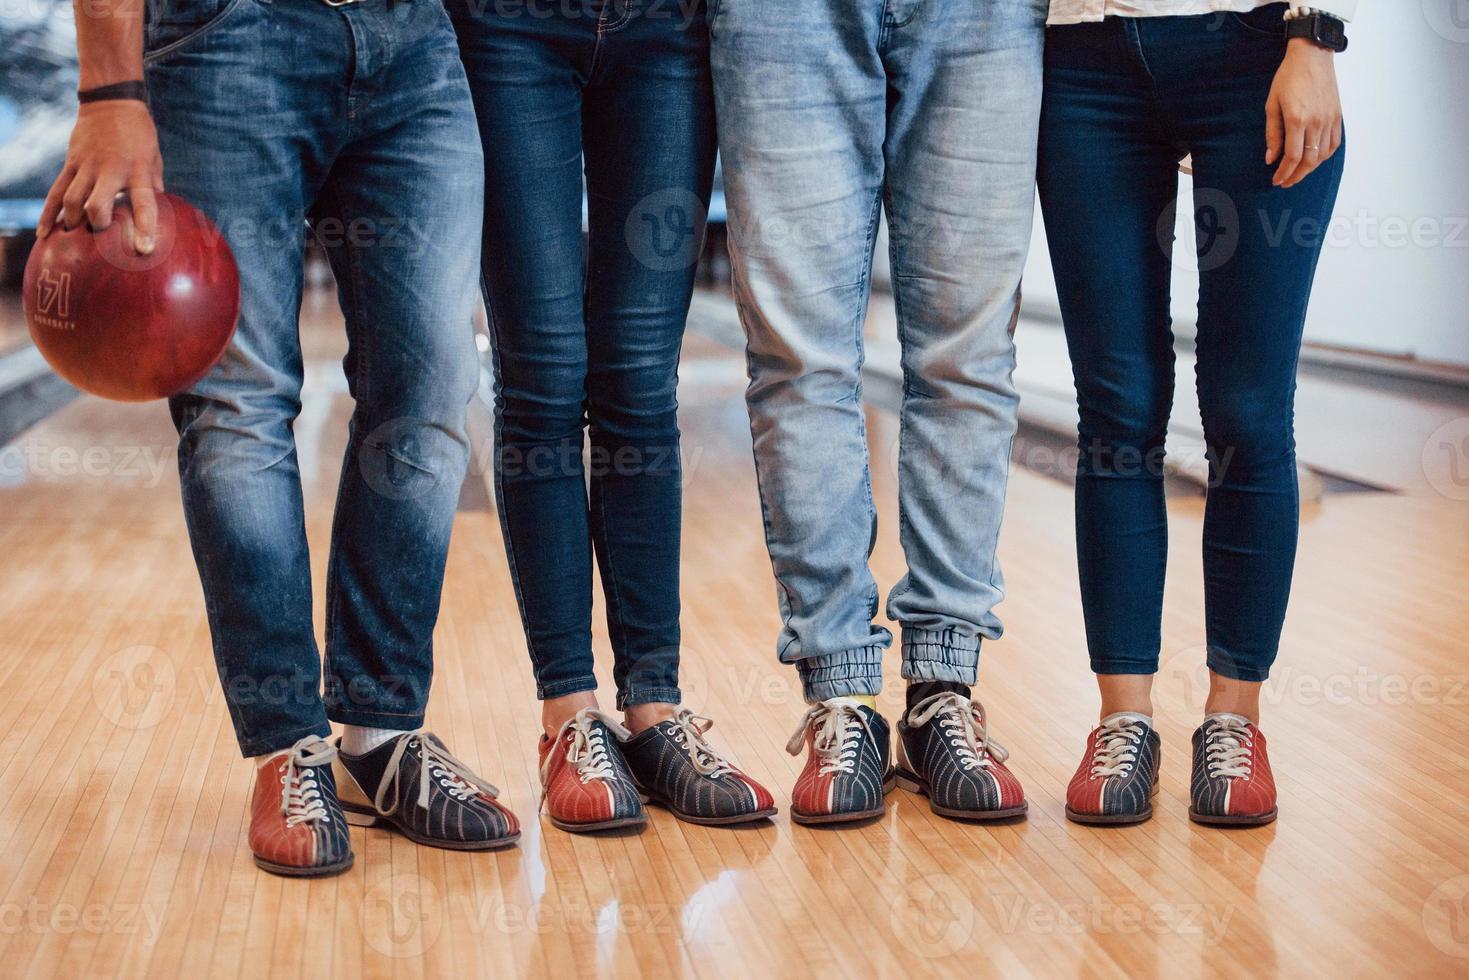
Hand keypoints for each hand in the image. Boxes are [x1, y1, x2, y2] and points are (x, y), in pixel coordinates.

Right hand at [38, 100, 164, 254]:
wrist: (111, 103)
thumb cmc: (140, 136)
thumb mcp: (154, 159)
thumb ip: (153, 187)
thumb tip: (158, 217)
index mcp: (138, 171)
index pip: (144, 203)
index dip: (144, 228)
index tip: (143, 249)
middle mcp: (111, 170)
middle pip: (98, 205)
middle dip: (97, 226)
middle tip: (100, 239)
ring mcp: (87, 166)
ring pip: (72, 199)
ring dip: (72, 222)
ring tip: (73, 237)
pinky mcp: (71, 162)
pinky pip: (56, 191)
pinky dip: (49, 213)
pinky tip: (45, 233)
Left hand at [1265, 38, 1342, 188]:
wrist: (1312, 56)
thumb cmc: (1288, 77)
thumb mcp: (1272, 104)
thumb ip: (1272, 134)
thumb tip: (1271, 159)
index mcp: (1297, 120)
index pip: (1293, 157)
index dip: (1284, 173)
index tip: (1276, 180)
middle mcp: (1316, 122)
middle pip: (1309, 161)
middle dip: (1296, 176)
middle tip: (1285, 182)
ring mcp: (1329, 119)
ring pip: (1322, 155)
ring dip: (1310, 169)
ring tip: (1297, 173)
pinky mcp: (1337, 115)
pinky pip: (1334, 143)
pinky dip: (1324, 156)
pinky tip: (1314, 159)